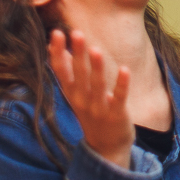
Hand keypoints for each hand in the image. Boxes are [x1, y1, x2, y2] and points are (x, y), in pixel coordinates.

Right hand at [49, 30, 133, 167]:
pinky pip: (119, 98)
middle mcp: (82, 101)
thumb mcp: (75, 95)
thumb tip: (55, 48)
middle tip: (76, 32)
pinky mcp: (116, 115)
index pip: (61, 71)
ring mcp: (99, 109)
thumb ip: (68, 73)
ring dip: (96, 67)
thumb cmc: (90, 114)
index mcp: (71, 94)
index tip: (56, 33)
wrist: (106, 147)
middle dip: (78, 54)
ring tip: (96, 49)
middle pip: (78, 74)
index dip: (58, 52)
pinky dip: (121, 84)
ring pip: (97, 85)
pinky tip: (125, 69)